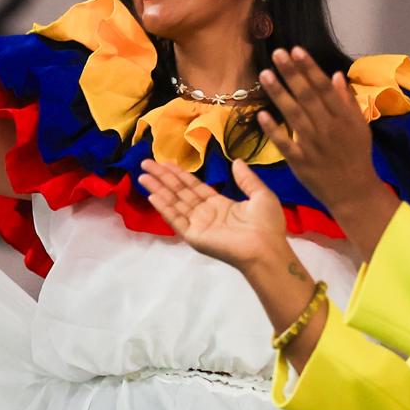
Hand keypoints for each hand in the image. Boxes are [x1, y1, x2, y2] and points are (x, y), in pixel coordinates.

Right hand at [139, 157, 291, 273]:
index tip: (166, 162)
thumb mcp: (260, 195)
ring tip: (143, 175)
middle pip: (180, 192)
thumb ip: (247, 179)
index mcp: (220, 206)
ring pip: (174, 203)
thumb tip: (236, 161)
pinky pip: (176, 220)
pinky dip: (164, 208)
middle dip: (163, 178)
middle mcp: (206, 215)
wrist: (266, 248)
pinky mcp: (194, 236)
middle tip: (146, 163)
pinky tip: (152, 196)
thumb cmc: (267, 225)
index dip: (180, 174)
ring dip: (158, 189)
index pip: (195, 187)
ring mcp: (198, 226)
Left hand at [258, 47, 378, 212]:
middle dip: (291, 73)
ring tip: (265, 74)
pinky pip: (284, 143)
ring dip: (279, 93)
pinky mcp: (300, 161)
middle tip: (276, 53)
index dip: (309, 68)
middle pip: (307, 96)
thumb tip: (336, 74)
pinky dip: (273, 129)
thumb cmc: (357, 156)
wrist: (354, 192)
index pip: (323, 87)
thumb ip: (347, 101)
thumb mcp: (360, 126)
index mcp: (343, 117)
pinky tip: (261, 114)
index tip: (296, 50)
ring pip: (293, 115)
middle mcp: (327, 127)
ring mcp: (312, 145)